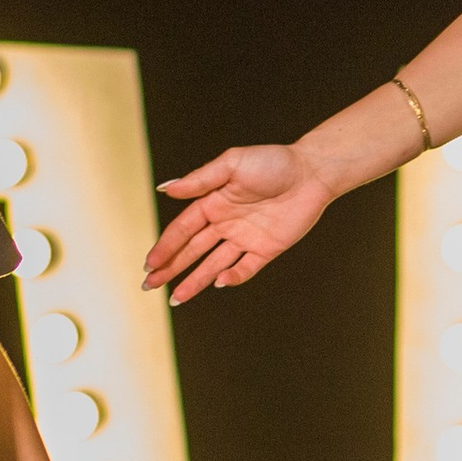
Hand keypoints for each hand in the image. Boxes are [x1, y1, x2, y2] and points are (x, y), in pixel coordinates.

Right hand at [143, 145, 335, 301]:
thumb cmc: (273, 162)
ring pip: (214, 264)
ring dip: (195, 280)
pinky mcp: (267, 248)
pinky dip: (232, 276)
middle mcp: (225, 223)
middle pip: (192, 251)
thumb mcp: (232, 163)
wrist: (313, 172)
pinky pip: (246, 267)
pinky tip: (218, 283)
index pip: (181, 230)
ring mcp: (245, 238)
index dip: (164, 247)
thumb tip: (164, 189)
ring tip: (175, 299)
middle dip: (170, 268)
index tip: (148, 264)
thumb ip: (200, 179)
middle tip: (149, 286)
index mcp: (212, 203)